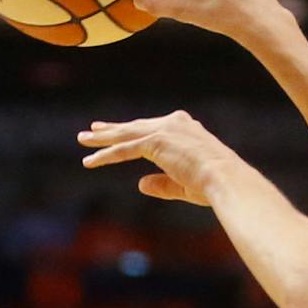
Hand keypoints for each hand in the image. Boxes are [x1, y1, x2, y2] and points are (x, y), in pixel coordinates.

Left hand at [78, 111, 246, 205]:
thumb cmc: (212, 184)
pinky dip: (105, 156)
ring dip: (102, 139)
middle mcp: (174, 123)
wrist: (225, 178)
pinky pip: (124, 150)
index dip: (132, 130)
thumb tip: (140, 184)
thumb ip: (161, 183)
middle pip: (135, 127)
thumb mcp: (183, 183)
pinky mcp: (155, 143)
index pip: (151, 127)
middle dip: (112, 129)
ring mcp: (164, 131)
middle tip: (92, 130)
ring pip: (125, 135)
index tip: (118, 130)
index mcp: (185, 127)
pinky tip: (89, 162)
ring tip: (83, 140)